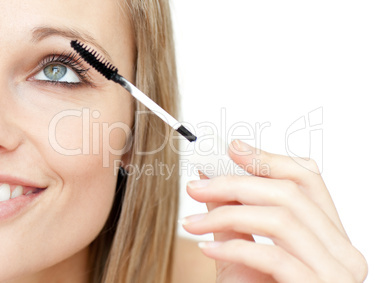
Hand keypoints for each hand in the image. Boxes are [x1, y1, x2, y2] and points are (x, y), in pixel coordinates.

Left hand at [181, 140, 367, 282]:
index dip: (270, 159)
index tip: (233, 149)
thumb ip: (233, 214)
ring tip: (192, 222)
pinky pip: (273, 256)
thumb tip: (210, 176)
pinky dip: (233, 247)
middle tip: (196, 187)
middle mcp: (344, 252)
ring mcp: (336, 274)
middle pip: (290, 193)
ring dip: (227, 214)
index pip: (309, 179)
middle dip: (236, 184)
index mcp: (331, 236)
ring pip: (282, 218)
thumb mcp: (244, 252)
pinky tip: (205, 248)